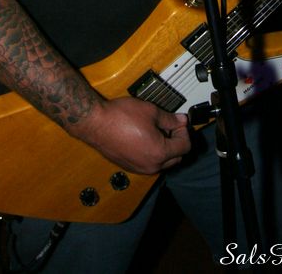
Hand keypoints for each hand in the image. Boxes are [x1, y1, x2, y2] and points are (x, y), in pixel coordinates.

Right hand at [73, 96, 189, 174]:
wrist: (96, 123)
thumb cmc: (120, 116)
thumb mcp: (151, 112)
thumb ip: (170, 119)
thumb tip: (181, 121)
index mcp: (159, 153)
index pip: (184, 147)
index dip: (184, 132)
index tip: (179, 122)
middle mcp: (151, 165)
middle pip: (175, 158)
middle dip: (177, 142)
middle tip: (171, 126)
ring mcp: (139, 168)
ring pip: (162, 163)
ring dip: (165, 149)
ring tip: (157, 130)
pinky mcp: (129, 166)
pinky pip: (148, 163)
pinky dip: (152, 153)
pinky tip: (145, 137)